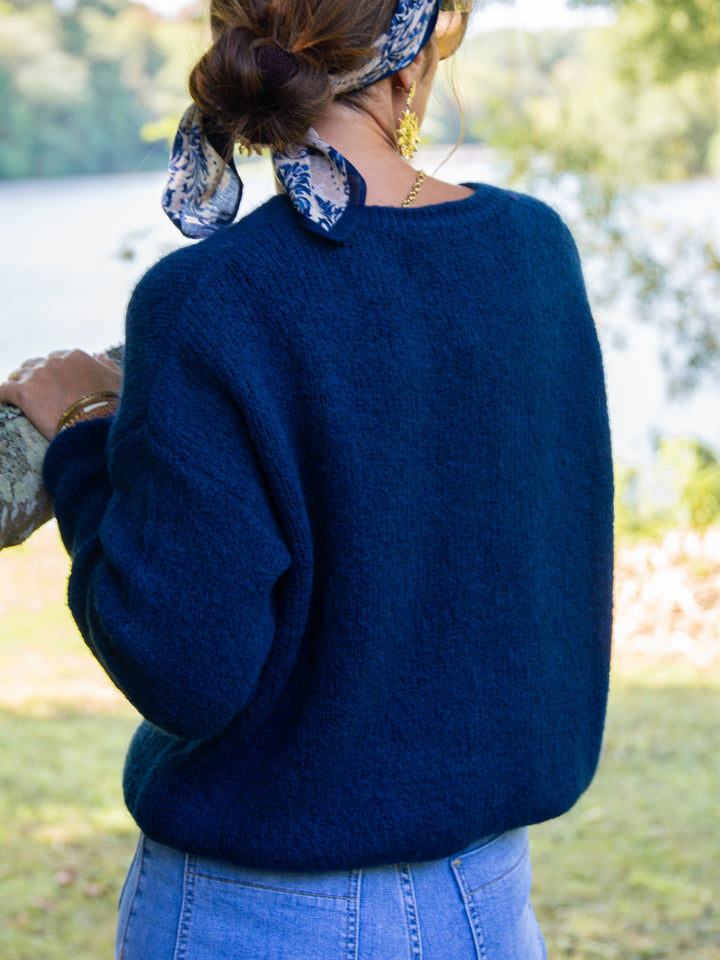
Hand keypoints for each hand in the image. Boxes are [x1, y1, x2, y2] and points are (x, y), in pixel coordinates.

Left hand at [0, 349, 122, 441]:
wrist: (95, 427)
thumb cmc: (111, 407)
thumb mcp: (118, 382)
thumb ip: (108, 365)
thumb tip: (100, 355)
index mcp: (76, 357)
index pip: (58, 359)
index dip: (56, 374)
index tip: (57, 386)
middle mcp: (54, 361)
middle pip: (36, 364)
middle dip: (36, 377)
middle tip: (39, 395)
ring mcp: (36, 376)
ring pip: (19, 375)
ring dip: (20, 386)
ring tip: (22, 401)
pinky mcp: (22, 393)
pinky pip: (3, 390)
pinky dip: (3, 397)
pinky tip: (5, 404)